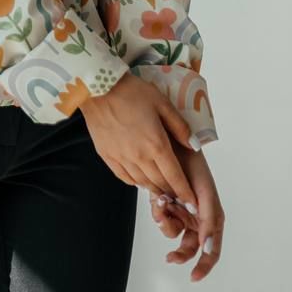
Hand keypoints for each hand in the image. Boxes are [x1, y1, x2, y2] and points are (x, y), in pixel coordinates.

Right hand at [80, 72, 200, 212]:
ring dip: (155, 188)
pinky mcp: (108, 157)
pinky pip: (125, 178)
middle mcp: (140, 157)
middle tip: (179, 195)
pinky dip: (136, 182)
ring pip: (143, 183)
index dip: (185, 192)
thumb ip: (179, 126)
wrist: (97, 88)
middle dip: (172, 192)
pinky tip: (140, 179)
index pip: (175, 177)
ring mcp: (122, 159)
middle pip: (160, 183)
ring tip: (162, 189)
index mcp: (156, 144)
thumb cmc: (131, 92)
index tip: (193, 202)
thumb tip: (194, 146)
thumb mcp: (162, 103)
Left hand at [148, 138, 224, 282]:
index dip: (205, 265)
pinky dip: (159, 212)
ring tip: (163, 204)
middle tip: (170, 257)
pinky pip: (161, 217)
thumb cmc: (193, 165)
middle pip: (190, 247)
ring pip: (172, 232)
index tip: (194, 276)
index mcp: (212, 216)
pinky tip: (159, 198)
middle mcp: (197, 217)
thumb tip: (205, 245)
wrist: (172, 142)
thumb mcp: (205, 192)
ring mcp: (180, 211)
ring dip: (166, 223)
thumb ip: (208, 219)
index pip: (212, 249)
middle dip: (180, 253)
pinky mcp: (165, 203)